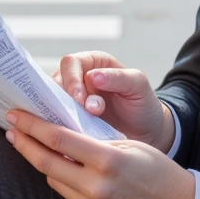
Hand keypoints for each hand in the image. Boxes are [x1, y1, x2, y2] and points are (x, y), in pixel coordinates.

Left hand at [5, 111, 194, 198]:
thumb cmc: (156, 170)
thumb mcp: (128, 145)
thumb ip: (93, 142)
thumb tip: (58, 135)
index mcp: (108, 161)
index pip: (58, 139)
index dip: (32, 125)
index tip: (16, 115)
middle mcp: (96, 188)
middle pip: (45, 162)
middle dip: (24, 143)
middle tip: (11, 129)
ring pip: (54, 180)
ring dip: (46, 163)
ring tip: (41, 148)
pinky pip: (68, 197)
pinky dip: (66, 183)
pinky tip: (72, 174)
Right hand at [54, 51, 174, 147]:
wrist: (147, 133)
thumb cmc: (143, 104)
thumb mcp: (138, 86)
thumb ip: (119, 77)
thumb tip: (93, 76)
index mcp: (94, 63)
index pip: (70, 63)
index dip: (71, 80)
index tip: (79, 100)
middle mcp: (78, 79)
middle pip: (55, 82)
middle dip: (64, 100)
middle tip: (78, 116)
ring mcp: (72, 101)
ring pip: (52, 102)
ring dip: (61, 115)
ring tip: (76, 127)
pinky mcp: (70, 120)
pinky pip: (56, 121)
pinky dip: (60, 127)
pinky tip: (70, 136)